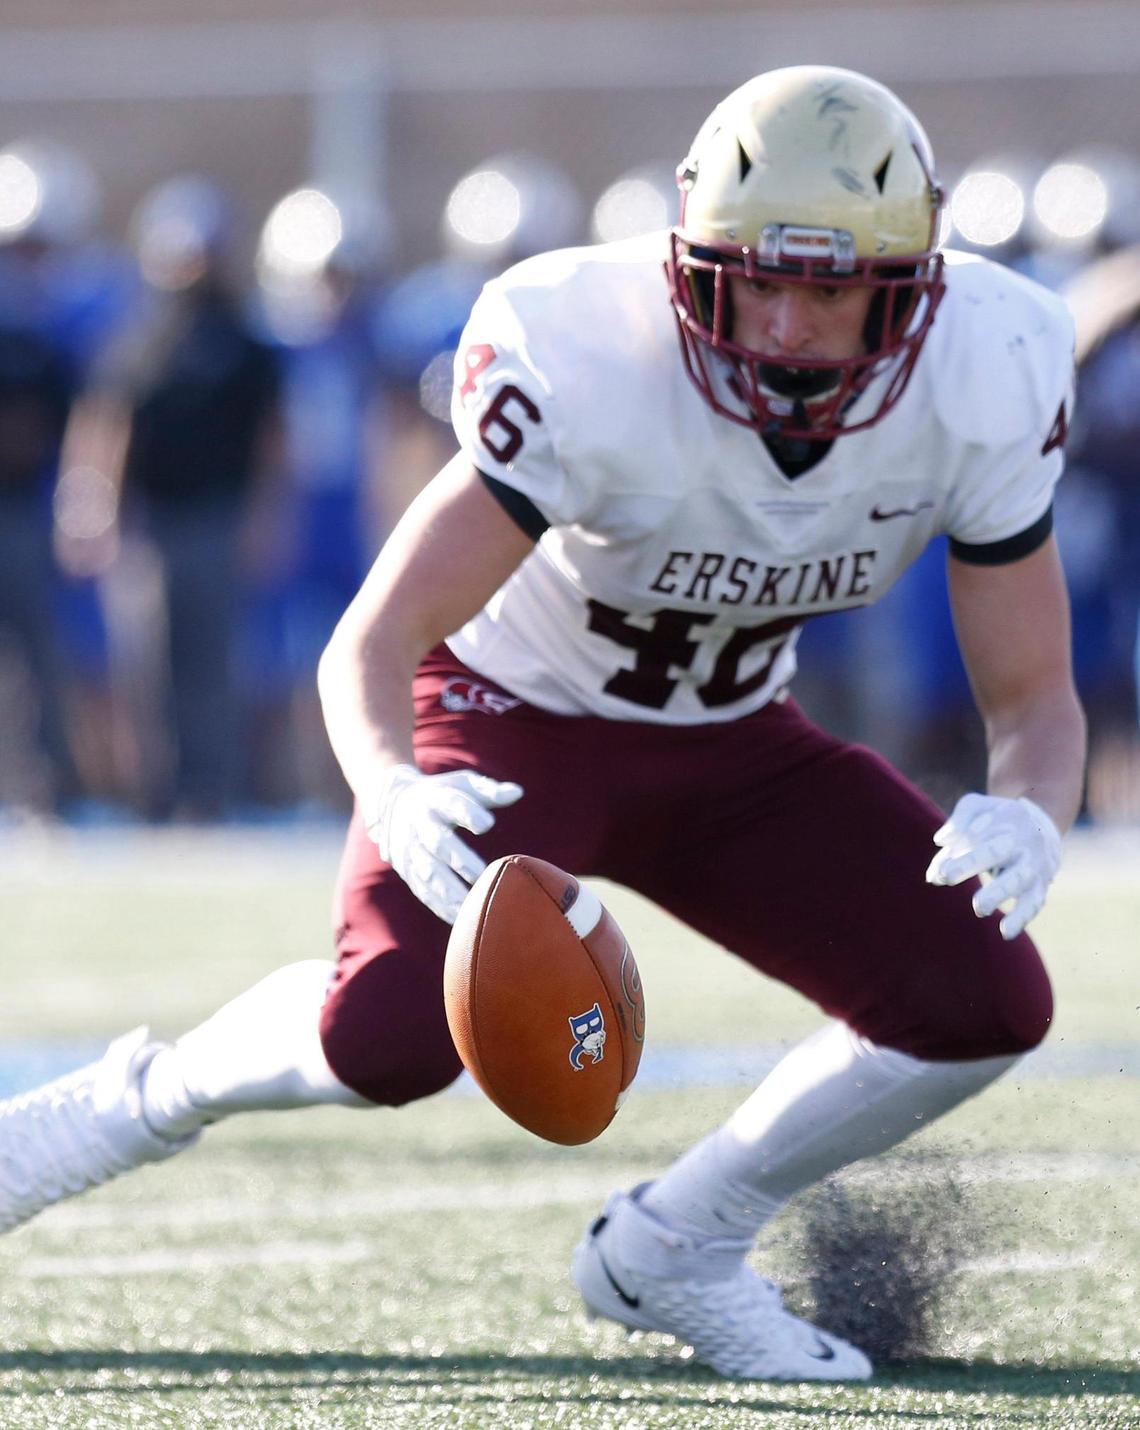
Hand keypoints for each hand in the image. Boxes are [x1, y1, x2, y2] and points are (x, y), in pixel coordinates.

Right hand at [365, 764, 523, 923]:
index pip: (451, 803)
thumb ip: (489, 791)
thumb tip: (517, 792)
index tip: (487, 823)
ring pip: (427, 872)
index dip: (467, 813)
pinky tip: (459, 919)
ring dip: (447, 890)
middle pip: (438, 842)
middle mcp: (419, 824)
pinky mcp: (406, 870)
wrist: (392, 802)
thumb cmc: (442, 794)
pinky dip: (438, 905)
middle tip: (482, 873)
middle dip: (458, 859)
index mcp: (436, 800)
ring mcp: (410, 849)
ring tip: (470, 906)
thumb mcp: (462, 785)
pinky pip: (421, 890)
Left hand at [925, 793, 1061, 940]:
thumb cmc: (999, 819)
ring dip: (998, 894)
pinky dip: (1021, 918)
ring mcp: (1034, 864)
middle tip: (945, 878)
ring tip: (978, 908)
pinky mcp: (1041, 885)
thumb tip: (940, 840)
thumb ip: (958, 820)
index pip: (974, 835)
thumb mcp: (979, 807)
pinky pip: (1034, 903)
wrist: (1045, 826)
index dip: (954, 852)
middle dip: (970, 864)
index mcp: (1004, 819)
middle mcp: (1021, 841)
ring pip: (1017, 880)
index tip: (937, 872)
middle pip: (995, 852)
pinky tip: (1005, 933)